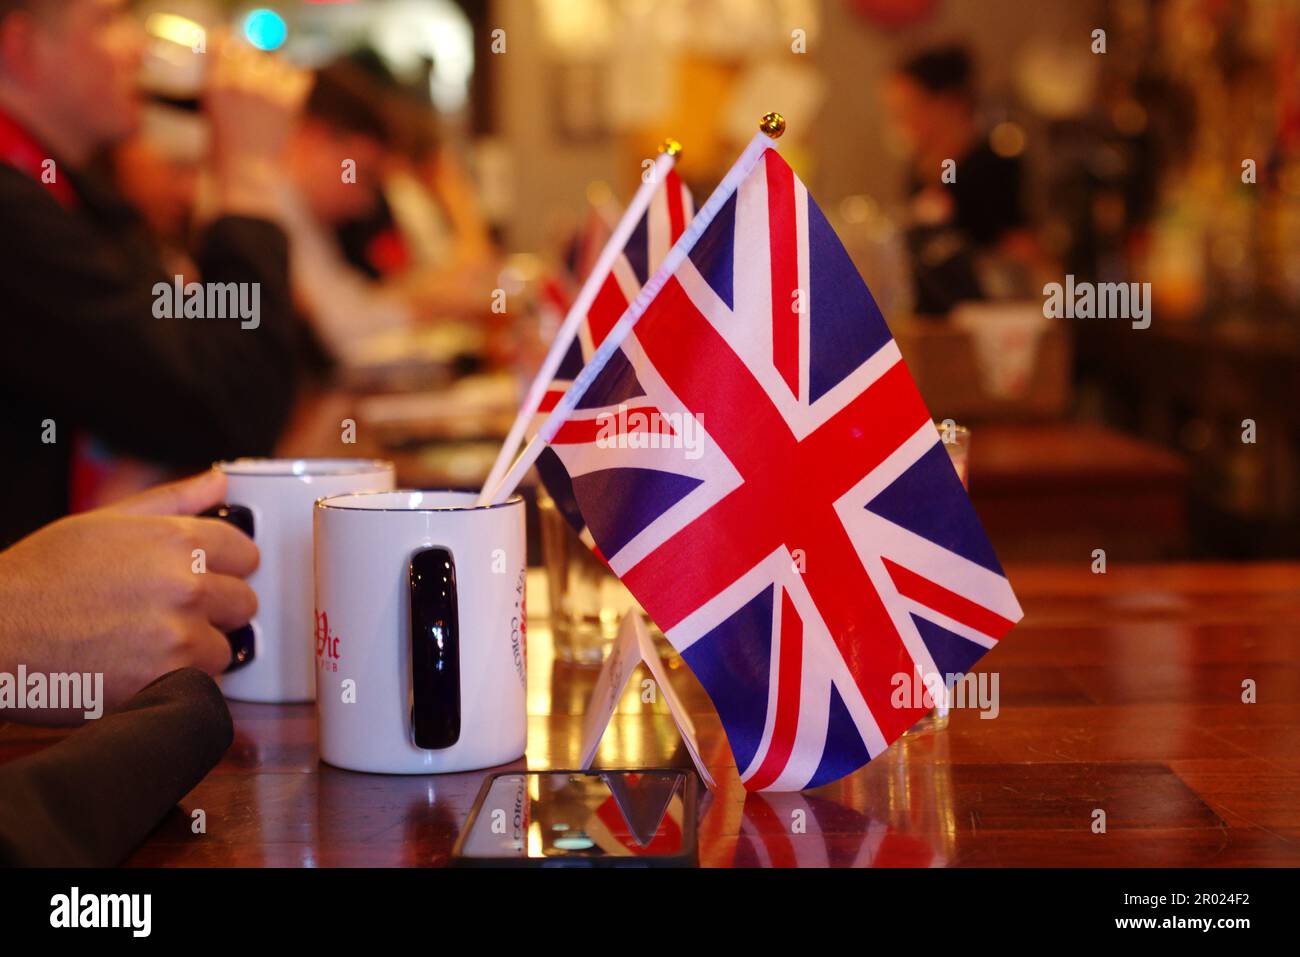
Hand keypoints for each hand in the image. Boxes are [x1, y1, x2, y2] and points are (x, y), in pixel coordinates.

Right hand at [0, 471, 257, 723]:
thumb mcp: (103, 521)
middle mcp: (187, 585)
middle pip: (243, 601)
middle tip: (166, 610)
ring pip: (226, 647)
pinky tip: (141, 666)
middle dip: (213, 608)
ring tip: (147, 641)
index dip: (224, 564)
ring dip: (198, 649)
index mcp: (177, 540)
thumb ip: (173, 501)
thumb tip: (218, 480)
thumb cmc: (39, 579)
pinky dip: (179, 679)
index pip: (247, 551)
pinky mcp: (168, 680)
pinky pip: (204, 683)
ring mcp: (180, 636)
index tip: (207, 573)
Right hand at [204, 36, 312, 217]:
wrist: (249, 177)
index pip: (224, 40)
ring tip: (272, 93)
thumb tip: (235, 62)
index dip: (232, 44)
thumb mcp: (212, 113)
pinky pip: (301, 76)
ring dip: (277, 71)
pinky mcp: (290, 102)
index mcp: (214, 82)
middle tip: (257, 80)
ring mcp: (266, 89)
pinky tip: (291, 96)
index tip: (236, 51)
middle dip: (254, 60)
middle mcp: (239, 80)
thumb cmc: (225, 153)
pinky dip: (298, 83)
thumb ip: (222, 86)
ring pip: (277, 60)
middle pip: (252, 48)